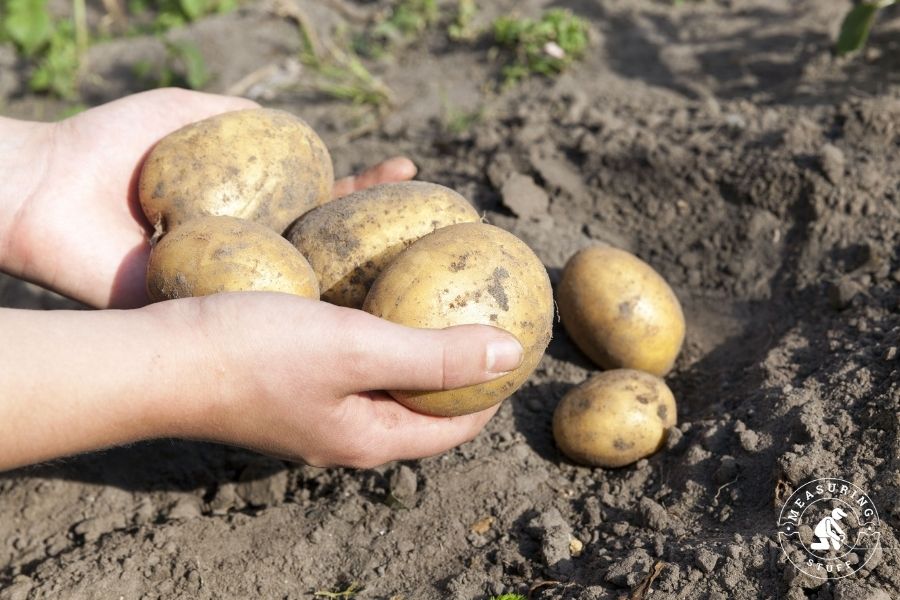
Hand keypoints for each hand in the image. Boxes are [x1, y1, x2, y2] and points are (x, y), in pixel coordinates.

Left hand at [1, 88, 415, 307]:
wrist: (47, 190)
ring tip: (416, 281)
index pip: (327, 204)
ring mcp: (236, 288)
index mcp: (255, 207)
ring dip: (363, 291)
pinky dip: (312, 319)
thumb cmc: (113, 144)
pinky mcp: (210, 317)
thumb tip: (307, 132)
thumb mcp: (195, 110)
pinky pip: (268, 319)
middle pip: (331, 253)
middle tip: (435, 237)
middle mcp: (255, 252)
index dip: (370, 192)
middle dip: (384, 245)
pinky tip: (356, 315)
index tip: (412, 173)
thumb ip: (249, 117)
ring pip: (312, 293)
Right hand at [167, 293, 523, 466]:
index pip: (455, 425)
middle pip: (423, 400)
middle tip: (478, 307)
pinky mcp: (289, 380)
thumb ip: (435, 355)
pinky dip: (372, 325)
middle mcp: (346, 430)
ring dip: (413, 336)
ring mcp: (316, 407)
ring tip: (435, 291)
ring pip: (385, 374)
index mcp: (370, 437)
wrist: (155, 358)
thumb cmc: (253, 353)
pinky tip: (372, 286)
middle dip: (456, 359)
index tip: (514, 338)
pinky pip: (350, 355)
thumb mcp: (356, 347)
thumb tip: (511, 354)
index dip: (491, 387)